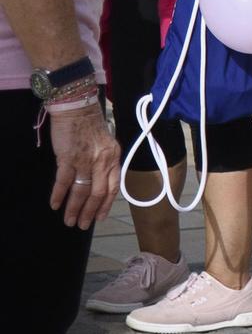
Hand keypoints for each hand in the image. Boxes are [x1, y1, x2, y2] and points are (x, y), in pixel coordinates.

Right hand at [48, 99, 116, 227]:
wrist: (77, 107)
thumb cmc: (90, 124)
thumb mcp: (107, 143)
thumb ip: (106, 161)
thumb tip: (100, 180)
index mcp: (114, 158)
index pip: (113, 187)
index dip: (106, 204)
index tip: (100, 217)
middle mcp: (103, 161)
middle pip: (98, 193)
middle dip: (90, 212)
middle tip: (83, 226)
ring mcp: (85, 160)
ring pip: (81, 191)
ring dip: (74, 208)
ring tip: (69, 221)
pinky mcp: (68, 158)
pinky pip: (64, 181)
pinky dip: (59, 194)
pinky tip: (55, 204)